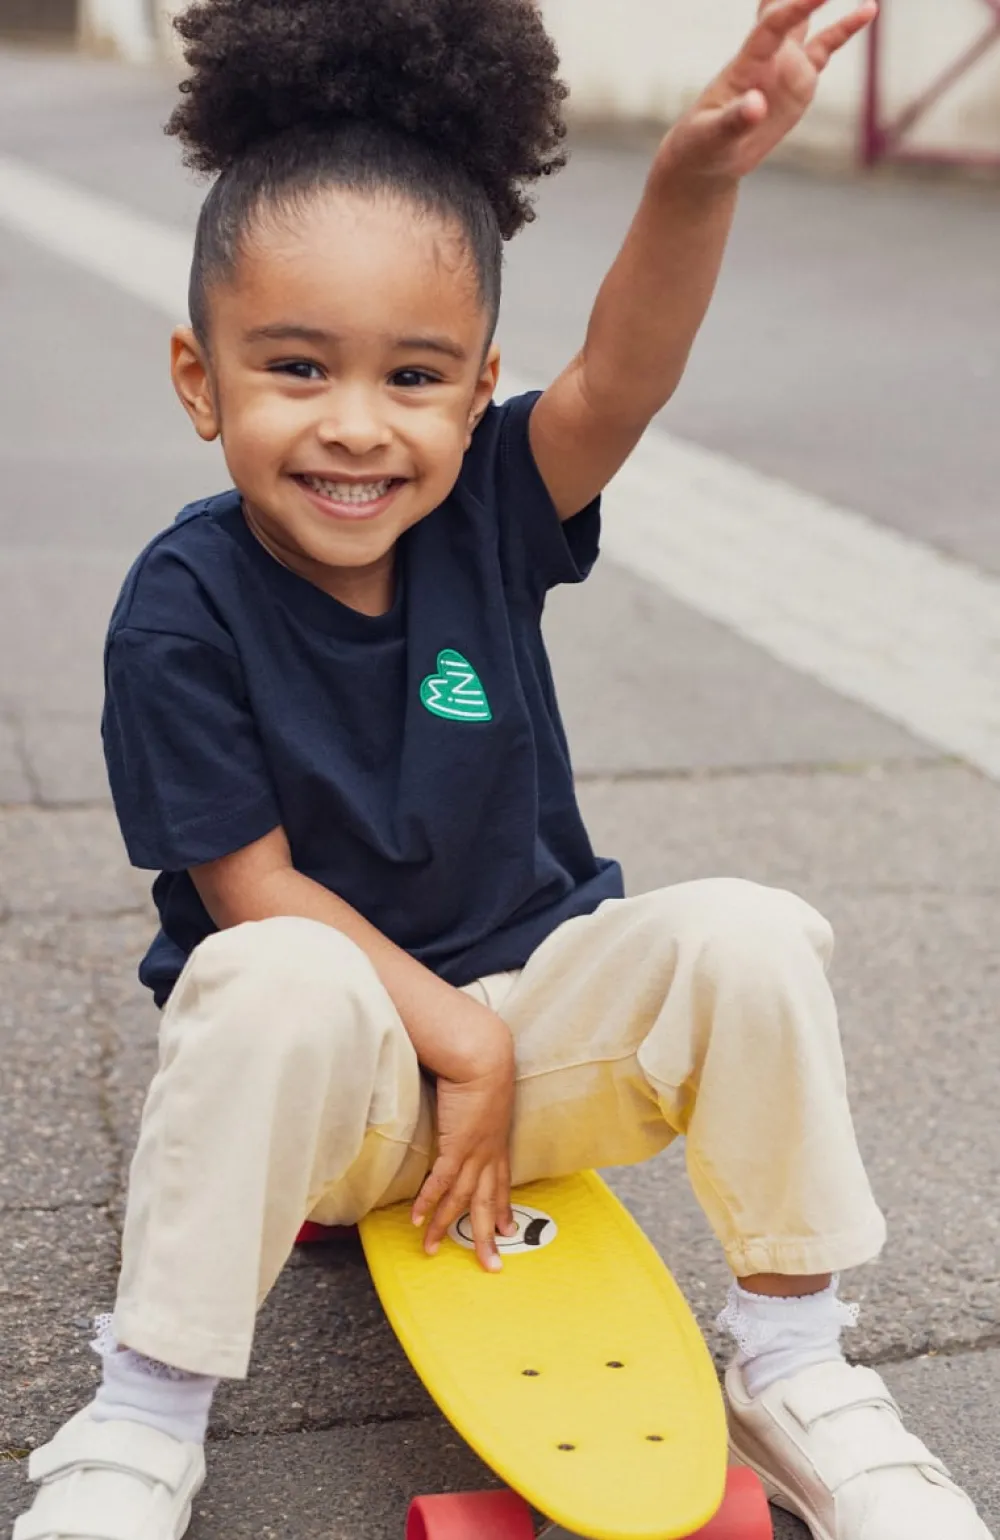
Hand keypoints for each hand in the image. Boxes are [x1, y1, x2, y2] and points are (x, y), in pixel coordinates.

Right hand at [411, 1011, 516, 1272]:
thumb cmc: (482, 1067)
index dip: (502, 1208)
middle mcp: (489, 1153)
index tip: (507, 1229)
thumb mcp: (485, 1095)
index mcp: (497, 1142)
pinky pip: (440, 1181)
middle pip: (488, 1203)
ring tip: (431, 1250)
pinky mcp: (456, 1144)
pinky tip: (418, 1220)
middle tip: (491, 1266)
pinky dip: (428, 1202)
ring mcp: (474, 1151)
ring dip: (444, 1227)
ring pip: (461, 1199)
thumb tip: (467, 1107)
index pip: (502, 1183)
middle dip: (488, 1237)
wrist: (482, 1056)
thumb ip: (476, 1107)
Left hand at [663, 0, 877, 181]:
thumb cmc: (703, 143)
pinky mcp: (800, 82)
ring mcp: (785, 66)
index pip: (773, 25)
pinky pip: (827, 49)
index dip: (797, 6)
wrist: (709, 154)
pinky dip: (845, 29)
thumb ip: (734, 119)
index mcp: (746, 64)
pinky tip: (868, 9)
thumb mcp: (713, 136)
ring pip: (807, 21)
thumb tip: (757, 105)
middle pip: (787, 7)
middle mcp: (769, 56)